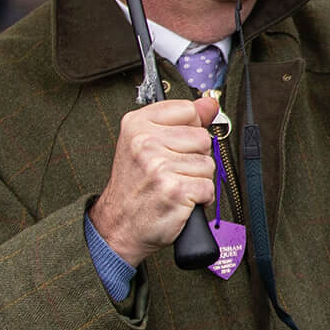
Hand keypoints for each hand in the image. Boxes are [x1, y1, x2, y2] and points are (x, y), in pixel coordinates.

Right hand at [92, 96, 220, 267]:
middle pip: (203, 138)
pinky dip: (201, 198)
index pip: (189, 110)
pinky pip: (209, 187)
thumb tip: (209, 103)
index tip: (173, 146)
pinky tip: (180, 200)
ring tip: (174, 185)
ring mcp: (159, 166)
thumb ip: (182, 120)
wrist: (119, 226)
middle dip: (195, 157)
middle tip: (171, 171)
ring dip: (197, 179)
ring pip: (208, 163)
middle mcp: (145, 142)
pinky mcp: (174, 190)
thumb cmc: (136, 186)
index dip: (189, 130)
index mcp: (137, 124)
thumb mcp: (149, 143)